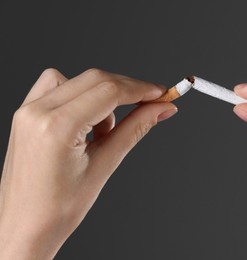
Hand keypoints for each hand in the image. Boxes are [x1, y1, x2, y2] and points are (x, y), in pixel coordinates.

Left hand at [0, 68, 176, 258]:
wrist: (24, 227)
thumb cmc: (58, 208)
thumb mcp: (104, 166)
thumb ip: (135, 129)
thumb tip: (162, 109)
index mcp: (56, 128)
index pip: (109, 91)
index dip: (141, 89)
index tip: (162, 93)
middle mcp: (37, 112)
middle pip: (96, 79)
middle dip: (128, 89)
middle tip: (151, 103)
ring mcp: (28, 111)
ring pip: (79, 81)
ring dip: (103, 96)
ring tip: (104, 133)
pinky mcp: (27, 114)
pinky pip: (58, 87)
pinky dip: (81, 96)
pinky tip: (86, 121)